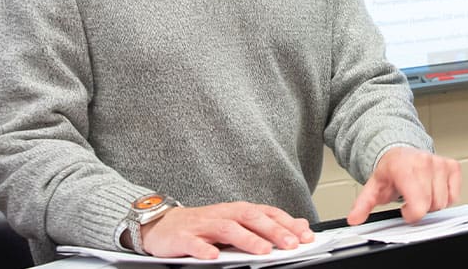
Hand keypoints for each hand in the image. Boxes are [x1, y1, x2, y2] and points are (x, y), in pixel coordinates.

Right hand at [139, 201, 314, 259]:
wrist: (163, 225)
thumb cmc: (204, 225)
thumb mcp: (238, 222)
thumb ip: (267, 223)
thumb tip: (299, 225)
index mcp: (238, 211)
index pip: (267, 213)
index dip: (287, 223)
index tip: (305, 235)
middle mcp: (224, 214)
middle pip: (251, 218)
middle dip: (273, 231)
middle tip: (291, 244)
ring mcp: (203, 224)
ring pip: (228, 228)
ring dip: (247, 239)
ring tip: (263, 251)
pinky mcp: (183, 237)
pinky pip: (194, 242)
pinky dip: (204, 249)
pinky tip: (213, 256)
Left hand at [346, 147, 460, 224]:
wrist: (400, 153)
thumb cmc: (390, 171)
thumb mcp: (373, 188)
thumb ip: (363, 205)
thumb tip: (354, 218)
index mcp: (404, 168)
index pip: (419, 205)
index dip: (411, 214)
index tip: (404, 210)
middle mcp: (424, 162)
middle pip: (432, 205)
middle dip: (421, 209)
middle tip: (411, 201)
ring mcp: (439, 163)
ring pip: (444, 202)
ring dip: (433, 204)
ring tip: (421, 195)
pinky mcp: (452, 166)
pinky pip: (454, 195)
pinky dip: (446, 198)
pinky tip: (433, 191)